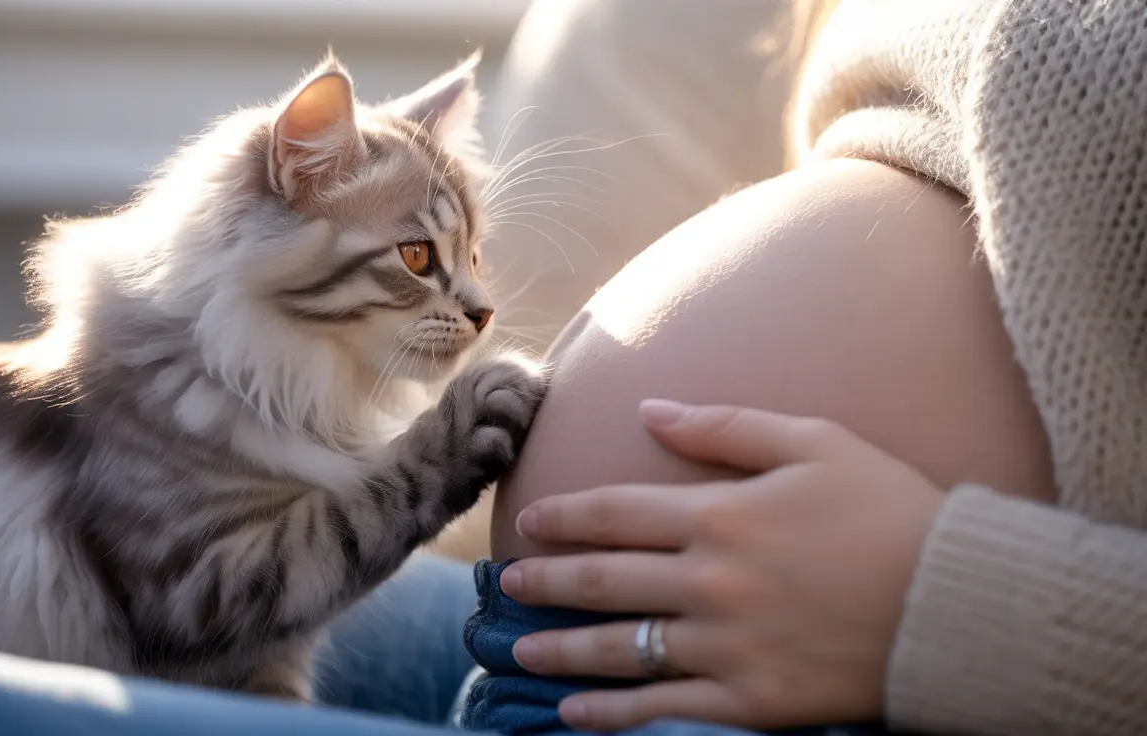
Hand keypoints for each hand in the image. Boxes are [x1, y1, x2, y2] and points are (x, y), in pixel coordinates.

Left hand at [499, 400, 945, 731]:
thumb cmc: (890, 510)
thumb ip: (724, 427)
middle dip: (544, 582)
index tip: (528, 521)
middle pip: (602, 582)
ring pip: (618, 649)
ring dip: (559, 650)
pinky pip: (663, 709)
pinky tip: (571, 717)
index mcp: (721, 515)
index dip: (564, 518)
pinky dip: (610, 716)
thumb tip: (647, 410)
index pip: (615, 513)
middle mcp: (709, 580)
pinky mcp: (749, 700)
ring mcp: (726, 645)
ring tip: (517, 650)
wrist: (960, 603)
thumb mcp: (814, 442)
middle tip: (508, 583)